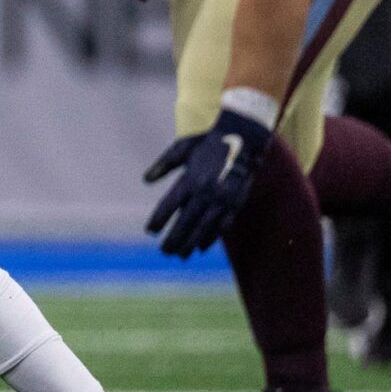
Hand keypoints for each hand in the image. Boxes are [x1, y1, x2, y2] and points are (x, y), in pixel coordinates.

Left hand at [143, 108, 271, 256]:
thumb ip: (164, 164)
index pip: (170, 205)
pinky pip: (223, 224)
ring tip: (181, 255)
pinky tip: (202, 247)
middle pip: (186, 221)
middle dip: (175, 238)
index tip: (150, 231)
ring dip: (192, 242)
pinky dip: (212, 237)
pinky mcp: (236, 201)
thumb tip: (146, 180)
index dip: (159, 220)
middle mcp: (206, 191)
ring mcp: (223, 198)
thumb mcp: (182, 148)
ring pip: (205, 227)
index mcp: (190, 178)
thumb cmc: (207, 141)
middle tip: (164, 251)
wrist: (243, 137)